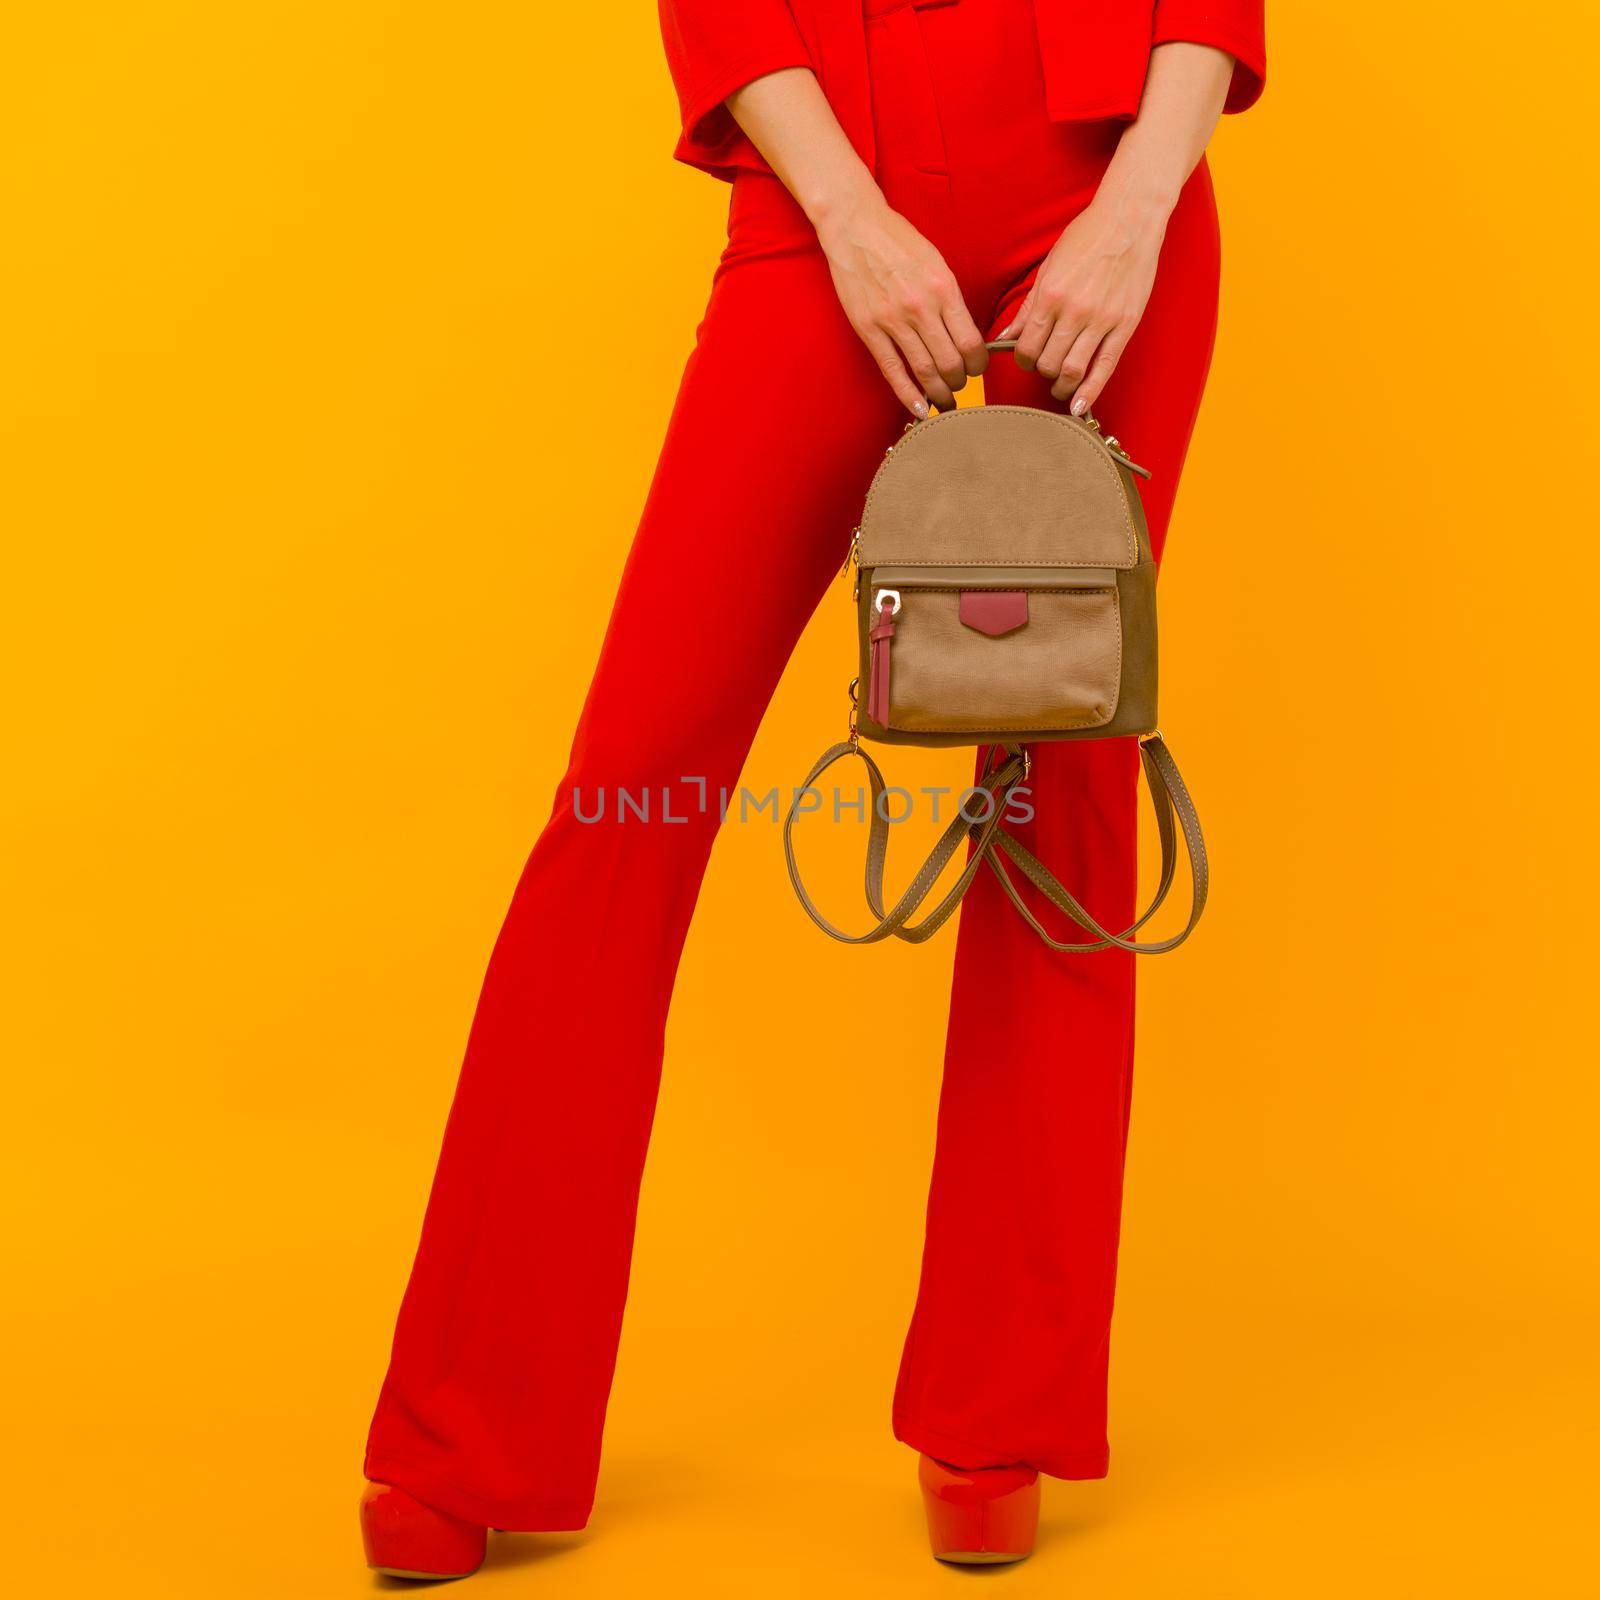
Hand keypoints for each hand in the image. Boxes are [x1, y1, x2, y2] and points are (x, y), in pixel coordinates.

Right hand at [815, 192, 987, 416]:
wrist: (856, 227)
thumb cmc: (899, 242)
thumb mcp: (937, 264)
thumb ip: (951, 300)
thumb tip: (964, 336)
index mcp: (944, 289)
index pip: (971, 342)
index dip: (979, 364)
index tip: (977, 368)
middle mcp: (921, 307)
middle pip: (950, 362)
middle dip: (960, 381)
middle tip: (960, 385)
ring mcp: (893, 320)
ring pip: (924, 371)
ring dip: (939, 393)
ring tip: (946, 401)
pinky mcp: (869, 329)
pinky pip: (892, 370)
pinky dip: (908, 394)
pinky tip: (920, 410)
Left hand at [1000, 187, 1169, 413]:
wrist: (1129, 219)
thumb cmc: (1086, 238)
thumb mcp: (1048, 268)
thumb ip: (1029, 307)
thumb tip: (1006, 338)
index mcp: (1051, 295)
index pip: (1026, 347)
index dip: (1022, 360)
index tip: (1026, 359)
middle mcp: (1074, 311)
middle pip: (1048, 363)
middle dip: (1042, 371)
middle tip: (1044, 367)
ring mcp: (1101, 319)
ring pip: (1073, 370)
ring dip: (1061, 385)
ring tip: (1059, 386)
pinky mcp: (1125, 325)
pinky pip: (1105, 367)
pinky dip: (1089, 392)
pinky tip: (1078, 406)